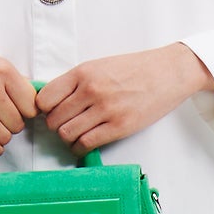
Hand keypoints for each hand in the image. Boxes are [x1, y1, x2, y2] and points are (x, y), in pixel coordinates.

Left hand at [35, 43, 213, 153]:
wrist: (169, 72)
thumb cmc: (134, 69)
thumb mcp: (100, 66)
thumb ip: (76, 82)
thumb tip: (51, 102)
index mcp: (83, 72)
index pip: (44, 98)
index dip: (45, 109)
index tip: (52, 112)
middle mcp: (91, 90)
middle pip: (53, 119)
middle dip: (56, 126)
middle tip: (66, 125)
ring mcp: (105, 109)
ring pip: (66, 134)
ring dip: (67, 138)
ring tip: (76, 134)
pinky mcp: (119, 127)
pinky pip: (86, 144)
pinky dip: (80, 148)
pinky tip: (85, 143)